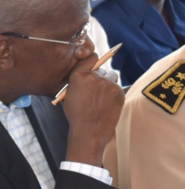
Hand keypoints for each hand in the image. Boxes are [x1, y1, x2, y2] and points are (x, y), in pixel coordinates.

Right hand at [61, 51, 124, 166]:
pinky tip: (106, 104)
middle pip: (102, 68)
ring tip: (101, 98)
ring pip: (112, 76)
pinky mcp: (119, 91)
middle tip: (95, 90)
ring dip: (108, 83)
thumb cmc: (76, 115)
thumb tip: (89, 70)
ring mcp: (108, 83)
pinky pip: (117, 86)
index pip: (91, 57)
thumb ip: (78, 80)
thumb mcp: (69, 94)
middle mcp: (94, 76)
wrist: (89, 131)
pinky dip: (114, 93)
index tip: (94, 65)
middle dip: (99, 76)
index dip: (92, 61)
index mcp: (78, 75)